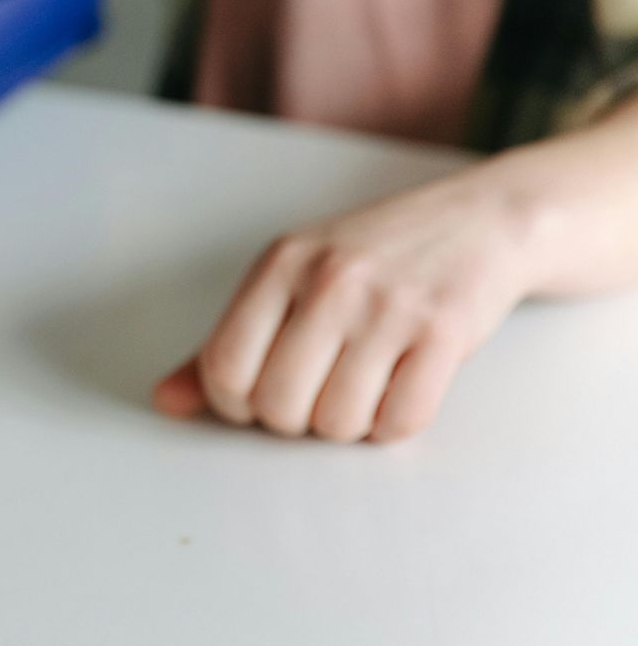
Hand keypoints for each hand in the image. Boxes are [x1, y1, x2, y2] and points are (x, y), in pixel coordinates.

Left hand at [151, 173, 541, 441]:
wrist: (480, 221)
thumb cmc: (373, 258)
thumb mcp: (290, 279)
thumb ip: (225, 342)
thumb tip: (165, 402)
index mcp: (280, 264)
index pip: (224, 368)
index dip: (235, 404)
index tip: (259, 396)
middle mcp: (330, 281)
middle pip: (278, 405)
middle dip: (293, 419)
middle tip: (316, 393)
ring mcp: (389, 307)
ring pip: (337, 422)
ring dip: (346, 424)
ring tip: (360, 387)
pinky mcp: (446, 333)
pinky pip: (400, 421)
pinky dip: (393, 425)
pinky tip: (397, 390)